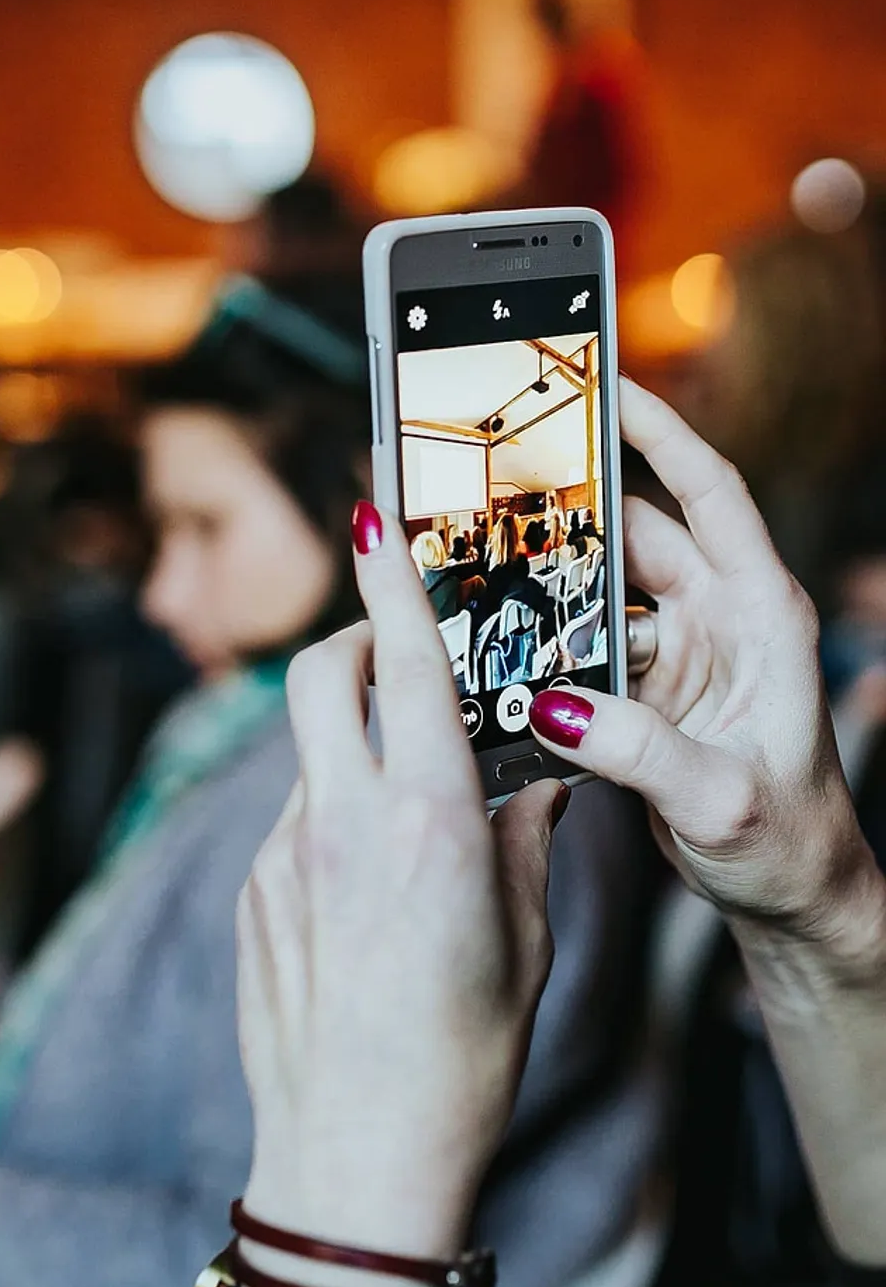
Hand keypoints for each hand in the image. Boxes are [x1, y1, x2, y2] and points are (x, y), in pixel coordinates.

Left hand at [238, 505, 567, 1259]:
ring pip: (308, 751)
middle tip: (393, 657)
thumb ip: (524, 836)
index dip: (389, 578)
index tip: (370, 511)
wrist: (355, 1157)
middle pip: (323, 675)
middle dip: (355, 641)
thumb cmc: (459, 1056)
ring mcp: (282, 857)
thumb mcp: (523, 938)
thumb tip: (535, 776)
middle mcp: (343, 824)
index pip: (407, 667)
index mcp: (426, 824)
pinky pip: (291, 819)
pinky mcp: (251, 895)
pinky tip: (362, 890)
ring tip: (400, 812)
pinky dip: (328, 815)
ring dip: (349, 744)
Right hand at [530, 376, 877, 938]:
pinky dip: (551, 653)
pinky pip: (586, 649)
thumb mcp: (718, 796)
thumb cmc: (789, 841)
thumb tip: (555, 706)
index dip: (662, 435)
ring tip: (496, 593)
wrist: (790, 896)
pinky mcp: (648, 691)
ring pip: (602, 594)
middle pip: (636, 539)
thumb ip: (637, 750)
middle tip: (502, 506)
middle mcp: (721, 620)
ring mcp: (682, 653)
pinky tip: (515, 665)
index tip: (608, 390)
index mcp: (761, 615)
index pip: (711, 495)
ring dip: (554, 598)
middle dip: (574, 522)